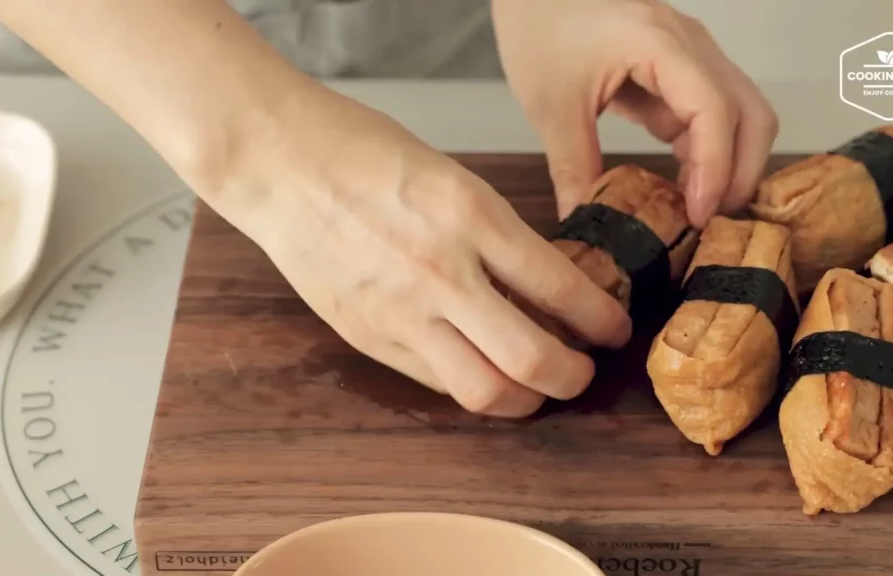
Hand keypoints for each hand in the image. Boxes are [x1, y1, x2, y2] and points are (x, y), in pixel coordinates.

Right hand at [230, 88, 631, 416]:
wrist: (278, 164)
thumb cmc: (359, 152)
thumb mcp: (450, 177)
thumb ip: (495, 234)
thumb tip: (540, 285)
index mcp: (471, 215)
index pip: (562, 288)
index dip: (601, 320)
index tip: (613, 327)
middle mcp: (442, 272)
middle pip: (533, 359)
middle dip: (574, 376)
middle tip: (583, 370)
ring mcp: (402, 312)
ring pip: (484, 391)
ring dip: (525, 400)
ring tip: (536, 387)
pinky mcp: (369, 336)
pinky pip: (436, 381)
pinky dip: (470, 384)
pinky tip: (479, 369)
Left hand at [492, 0, 778, 227]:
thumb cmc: (539, 23)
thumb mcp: (551, 104)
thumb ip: (572, 165)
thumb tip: (582, 219)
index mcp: (660, 44)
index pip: (714, 111)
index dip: (716, 169)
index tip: (698, 215)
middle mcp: (690, 44)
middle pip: (750, 113)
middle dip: (740, 173)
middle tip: (708, 223)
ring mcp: (690, 53)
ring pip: (740, 113)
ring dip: (728, 163)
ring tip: (694, 211)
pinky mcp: (678, 67)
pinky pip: (710, 112)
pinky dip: (705, 150)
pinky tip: (678, 184)